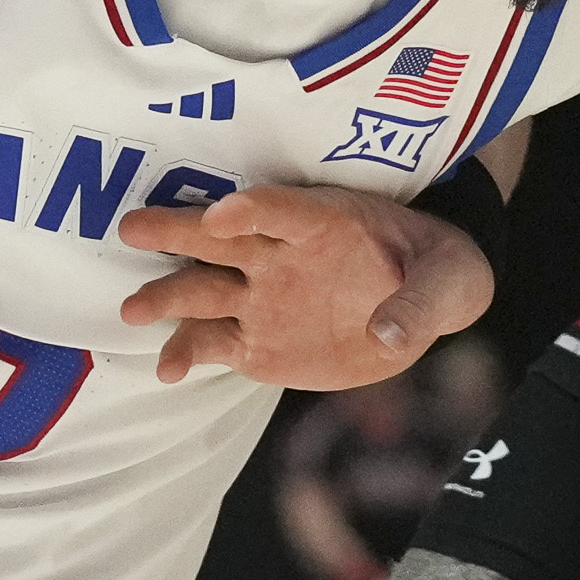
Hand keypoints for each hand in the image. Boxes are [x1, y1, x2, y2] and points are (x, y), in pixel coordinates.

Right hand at [113, 183, 492, 389]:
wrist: (424, 302)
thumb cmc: (436, 271)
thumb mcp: (449, 282)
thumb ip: (420, 307)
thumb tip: (386, 337)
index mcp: (326, 224)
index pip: (284, 211)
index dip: (254, 210)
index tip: (221, 212)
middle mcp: (281, 256)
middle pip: (220, 238)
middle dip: (177, 230)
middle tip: (132, 227)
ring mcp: (264, 297)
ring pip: (204, 290)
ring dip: (167, 296)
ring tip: (130, 310)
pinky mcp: (258, 341)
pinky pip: (214, 344)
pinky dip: (187, 354)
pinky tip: (166, 370)